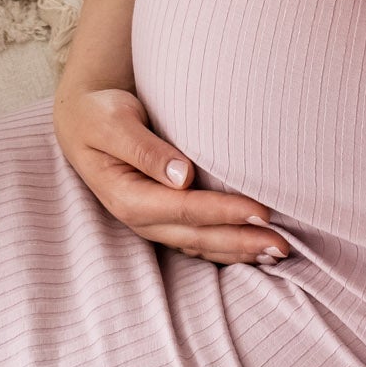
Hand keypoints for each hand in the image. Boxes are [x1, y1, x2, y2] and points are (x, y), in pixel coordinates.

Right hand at [52, 85, 292, 265]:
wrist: (81, 120)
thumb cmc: (99, 114)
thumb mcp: (114, 122)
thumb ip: (146, 149)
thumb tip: (182, 175)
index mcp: (127, 196)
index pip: (185, 209)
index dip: (225, 213)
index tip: (262, 211)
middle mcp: (140, 217)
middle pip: (198, 236)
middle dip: (242, 241)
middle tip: (284, 243)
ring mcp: (152, 221)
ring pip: (201, 245)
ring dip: (239, 251)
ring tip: (277, 252)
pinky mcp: (161, 216)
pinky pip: (197, 239)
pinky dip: (226, 245)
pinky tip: (252, 249)